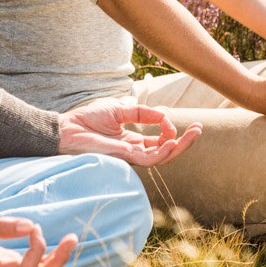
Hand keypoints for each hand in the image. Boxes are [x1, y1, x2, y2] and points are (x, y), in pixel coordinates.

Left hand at [58, 97, 201, 166]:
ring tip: (194, 134)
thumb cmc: (87, 119)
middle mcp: (134, 151)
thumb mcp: (119, 109)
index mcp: (132, 140)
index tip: (168, 117)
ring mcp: (130, 156)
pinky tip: (174, 142)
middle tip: (198, 129)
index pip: (159, 140)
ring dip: (180, 146)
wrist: (66, 128)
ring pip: (162, 157)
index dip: (168, 129)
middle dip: (184, 141)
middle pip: (166, 151)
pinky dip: (164, 151)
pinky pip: (150, 158)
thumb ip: (141, 111)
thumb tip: (163, 113)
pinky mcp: (125, 157)